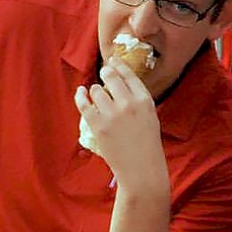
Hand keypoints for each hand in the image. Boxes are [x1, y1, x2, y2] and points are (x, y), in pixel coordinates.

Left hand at [74, 57, 166, 192]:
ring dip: (96, 91)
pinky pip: (84, 103)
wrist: (141, 170)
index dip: (119, 66)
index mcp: (145, 101)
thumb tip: (119, 84)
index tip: (113, 62)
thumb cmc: (147, 146)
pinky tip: (81, 92)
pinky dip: (80, 96)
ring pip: (96, 89)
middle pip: (111, 76)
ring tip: (98, 96)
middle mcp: (128, 104)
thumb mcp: (150, 117)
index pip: (129, 75)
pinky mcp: (98, 125)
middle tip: (104, 74)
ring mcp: (112, 114)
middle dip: (106, 73)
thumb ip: (137, 100)